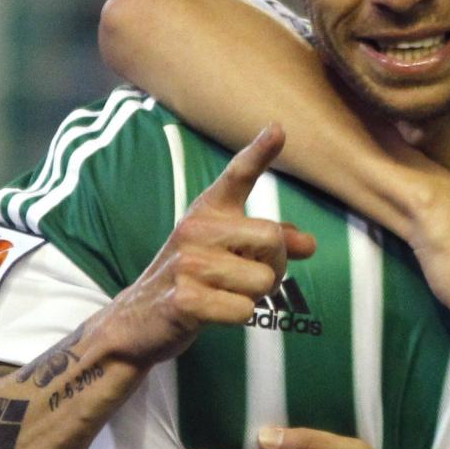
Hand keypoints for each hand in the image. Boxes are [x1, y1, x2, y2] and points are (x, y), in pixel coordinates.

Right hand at [101, 125, 316, 365]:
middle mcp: (195, 229)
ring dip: (254, 297)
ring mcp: (187, 263)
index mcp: (207, 212)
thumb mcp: (227, 253)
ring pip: (263, 280)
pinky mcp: (185, 299)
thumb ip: (271, 246)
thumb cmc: (193, 281)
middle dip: (274, 266)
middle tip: (249, 277)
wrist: (139, 320)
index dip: (259, 152)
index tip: (279, 129)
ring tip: (223, 295)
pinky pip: (245, 310)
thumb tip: (310, 244)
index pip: (237, 176)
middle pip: (272, 238)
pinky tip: (211, 312)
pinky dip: (238, 317)